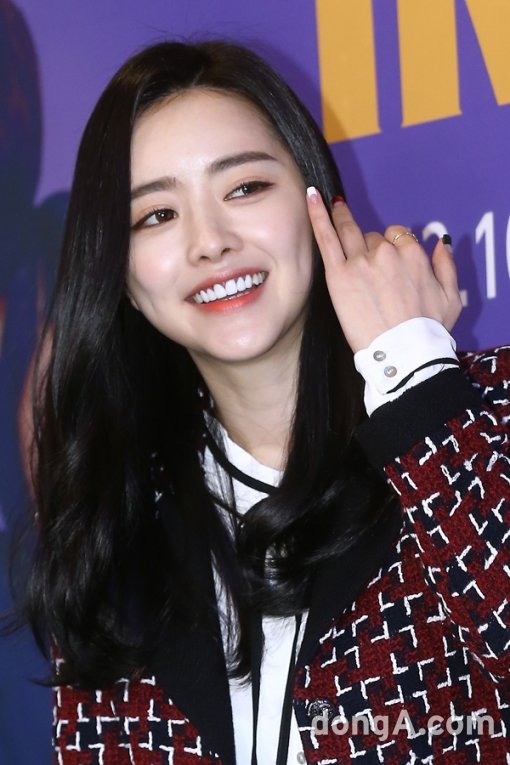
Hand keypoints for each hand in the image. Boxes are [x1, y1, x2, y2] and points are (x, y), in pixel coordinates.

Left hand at [306, 189, 461, 352]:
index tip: (388, 264)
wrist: (403, 353)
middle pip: (374, 238)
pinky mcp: (339, 274)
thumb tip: (439, 243)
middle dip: (370, 248)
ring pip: (351, 232)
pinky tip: (311, 198)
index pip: (397, 238)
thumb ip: (446, 266)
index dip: (391, 249)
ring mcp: (361, 262)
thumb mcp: (452, 298)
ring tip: (335, 206)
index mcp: (413, 255)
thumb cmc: (428, 331)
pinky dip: (318, 215)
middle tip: (367, 267)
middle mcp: (387, 253)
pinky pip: (327, 237)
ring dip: (343, 218)